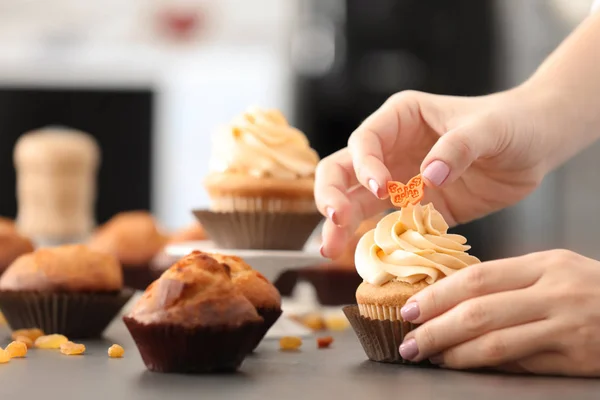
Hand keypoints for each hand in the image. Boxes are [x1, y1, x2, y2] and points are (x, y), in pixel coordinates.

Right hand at [314, 88, 550, 258]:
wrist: (534, 145)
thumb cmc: (511, 124)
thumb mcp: (488, 129)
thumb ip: (458, 147)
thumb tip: (429, 176)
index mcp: (400, 118)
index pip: (365, 140)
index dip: (365, 165)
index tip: (382, 189)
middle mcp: (390, 148)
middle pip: (342, 170)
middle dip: (332, 195)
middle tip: (335, 221)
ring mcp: (399, 179)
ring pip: (354, 200)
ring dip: (340, 224)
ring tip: (330, 249)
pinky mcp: (415, 207)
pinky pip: (385, 224)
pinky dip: (372, 240)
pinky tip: (363, 258)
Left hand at [398, 249, 599, 376]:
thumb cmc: (591, 290)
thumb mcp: (554, 272)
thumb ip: (509, 282)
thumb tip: (451, 299)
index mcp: (543, 265)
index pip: (477, 278)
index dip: (437, 295)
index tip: (408, 308)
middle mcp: (554, 293)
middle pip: (479, 311)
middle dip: (435, 328)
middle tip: (408, 341)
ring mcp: (567, 328)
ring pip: (496, 343)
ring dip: (454, 353)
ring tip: (429, 356)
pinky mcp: (576, 359)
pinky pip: (521, 365)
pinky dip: (487, 366)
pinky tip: (465, 366)